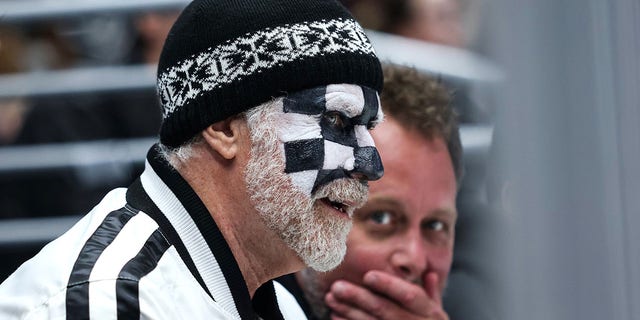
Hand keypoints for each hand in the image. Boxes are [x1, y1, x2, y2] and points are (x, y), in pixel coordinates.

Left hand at [324, 270, 447, 319]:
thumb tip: (430, 274)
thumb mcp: (438, 316)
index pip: (410, 295)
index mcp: (430, 313)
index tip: (368, 275)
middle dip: (359, 297)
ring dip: (349, 311)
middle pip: (385, 309)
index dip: (390, 285)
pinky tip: (335, 317)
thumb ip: (432, 294)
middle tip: (337, 287)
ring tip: (331, 299)